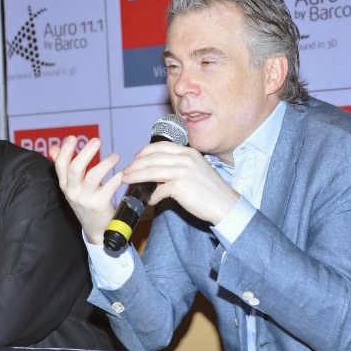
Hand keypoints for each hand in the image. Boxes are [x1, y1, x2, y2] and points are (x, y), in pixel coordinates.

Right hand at [50, 136, 122, 243]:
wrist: (97, 229)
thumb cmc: (87, 202)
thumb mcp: (73, 186)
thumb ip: (65, 167)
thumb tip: (54, 148)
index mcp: (65, 185)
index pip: (60, 165)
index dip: (65, 150)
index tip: (72, 138)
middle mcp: (73, 191)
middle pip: (75, 168)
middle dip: (86, 152)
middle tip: (97, 141)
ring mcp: (85, 199)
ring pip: (93, 176)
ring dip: (105, 163)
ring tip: (116, 156)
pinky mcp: (99, 205)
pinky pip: (109, 187)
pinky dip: (116, 178)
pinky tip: (122, 173)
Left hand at [122, 142, 239, 225]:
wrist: (225, 204)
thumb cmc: (209, 190)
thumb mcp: (195, 169)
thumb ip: (178, 165)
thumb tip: (156, 170)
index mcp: (188, 152)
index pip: (159, 146)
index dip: (144, 152)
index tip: (135, 158)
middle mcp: (185, 158)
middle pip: (152, 157)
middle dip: (135, 165)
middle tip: (126, 171)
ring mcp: (182, 171)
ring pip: (151, 171)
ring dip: (135, 176)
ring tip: (127, 180)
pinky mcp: (180, 186)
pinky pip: (159, 190)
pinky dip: (152, 196)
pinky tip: (149, 200)